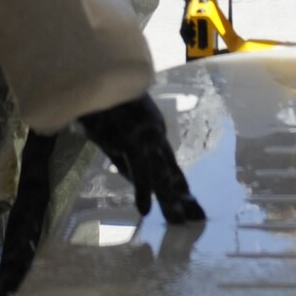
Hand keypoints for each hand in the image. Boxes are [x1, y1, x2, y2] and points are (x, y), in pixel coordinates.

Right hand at [78, 95, 205, 223]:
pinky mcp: (130, 138)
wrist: (96, 74)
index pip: (170, 165)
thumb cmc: (102, 102)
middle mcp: (155, 134)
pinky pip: (139, 168)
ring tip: (179, 222)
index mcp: (153, 132)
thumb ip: (126, 158)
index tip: (190, 205)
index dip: (180, 186)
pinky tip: (145, 210)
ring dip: (170, 200)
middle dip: (184, 197)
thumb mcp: (114, 135)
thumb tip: (135, 182)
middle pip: (171, 171)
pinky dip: (142, 190)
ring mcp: (144, 136)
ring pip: (161, 174)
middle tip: (198, 220)